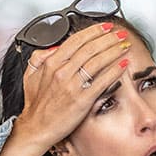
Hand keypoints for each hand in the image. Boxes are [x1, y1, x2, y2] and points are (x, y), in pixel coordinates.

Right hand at [15, 25, 130, 143]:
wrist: (36, 128)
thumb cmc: (36, 105)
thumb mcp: (30, 76)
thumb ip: (39, 58)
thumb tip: (54, 48)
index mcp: (51, 63)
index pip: (76, 40)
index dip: (93, 31)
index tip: (105, 27)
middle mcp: (62, 72)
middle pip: (90, 48)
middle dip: (108, 38)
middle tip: (120, 34)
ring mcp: (72, 86)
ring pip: (98, 61)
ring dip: (114, 50)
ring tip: (125, 45)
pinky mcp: (82, 100)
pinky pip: (102, 81)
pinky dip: (114, 71)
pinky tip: (123, 64)